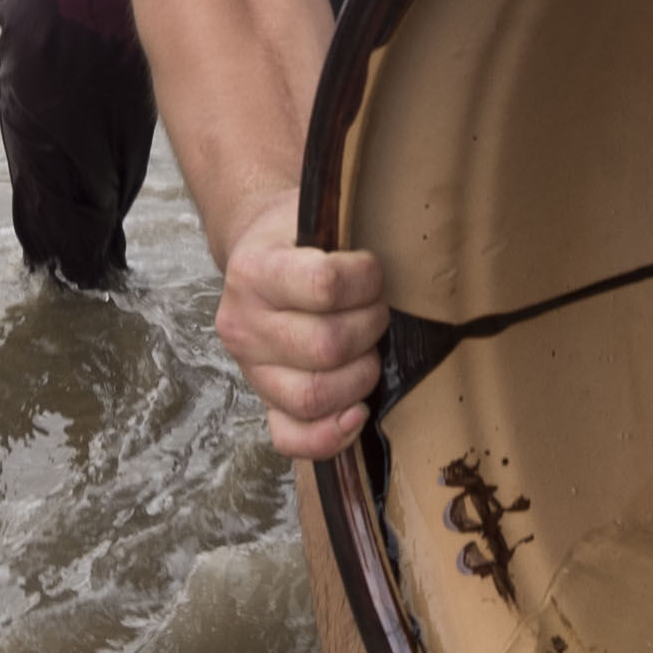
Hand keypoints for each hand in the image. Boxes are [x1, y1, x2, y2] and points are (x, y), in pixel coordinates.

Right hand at [217, 201, 390, 460]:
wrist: (261, 252)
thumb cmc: (301, 236)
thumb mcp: (316, 214)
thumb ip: (347, 231)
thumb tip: (409, 237)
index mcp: (254, 271)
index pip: (324, 285)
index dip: (366, 280)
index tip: (374, 272)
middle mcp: (243, 324)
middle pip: (327, 346)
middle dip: (370, 328)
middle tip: (377, 311)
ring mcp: (250, 368)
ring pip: (314, 395)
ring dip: (360, 376)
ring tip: (368, 351)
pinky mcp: (262, 400)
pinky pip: (290, 438)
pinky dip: (329, 435)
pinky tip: (357, 413)